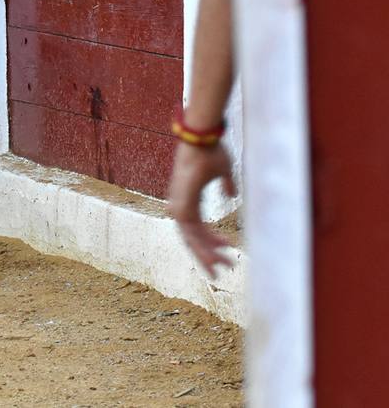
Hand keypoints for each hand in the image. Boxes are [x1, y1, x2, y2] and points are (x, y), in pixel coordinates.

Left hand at [167, 142, 235, 277]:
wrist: (201, 137)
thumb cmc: (211, 151)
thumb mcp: (222, 172)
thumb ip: (226, 185)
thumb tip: (230, 195)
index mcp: (187, 199)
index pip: (195, 229)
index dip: (210, 242)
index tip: (227, 250)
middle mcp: (180, 205)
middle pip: (191, 239)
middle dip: (207, 256)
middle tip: (221, 272)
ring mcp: (179, 205)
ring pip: (192, 239)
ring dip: (210, 254)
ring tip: (228, 266)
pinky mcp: (182, 205)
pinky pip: (193, 232)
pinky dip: (206, 244)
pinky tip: (221, 252)